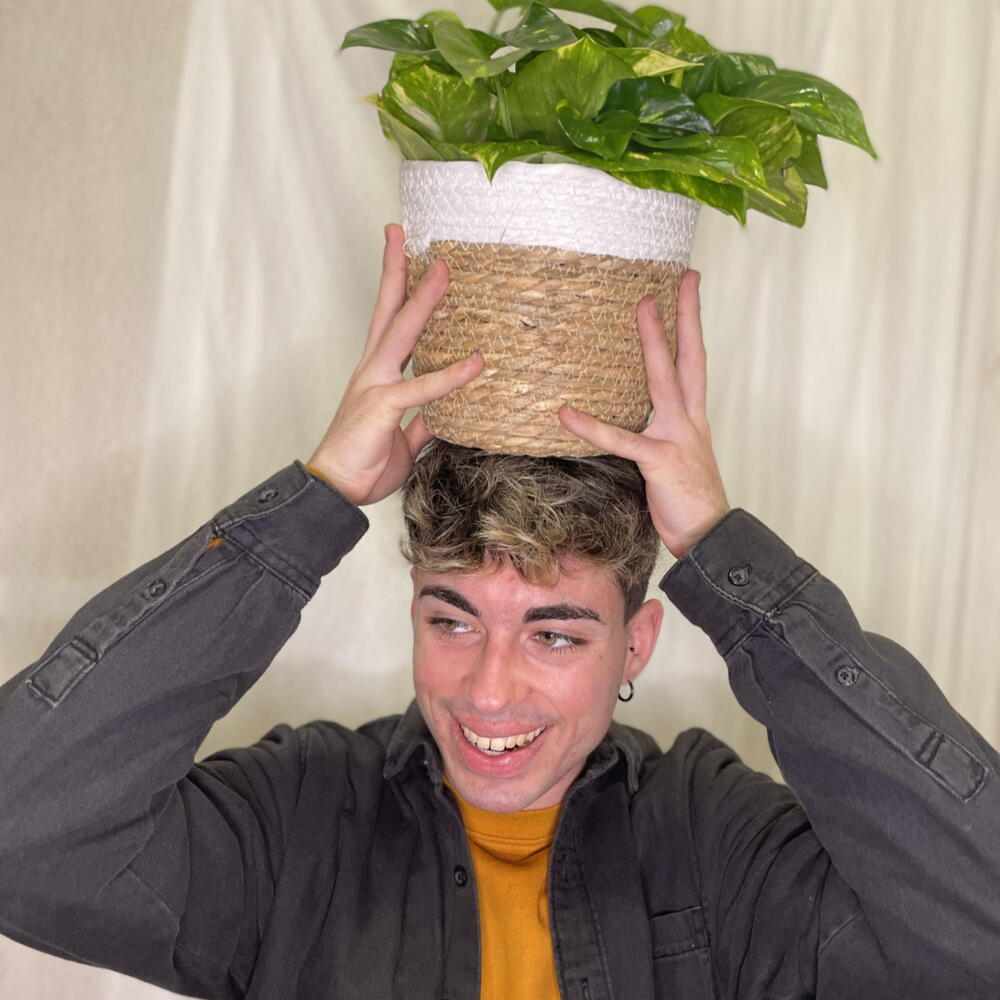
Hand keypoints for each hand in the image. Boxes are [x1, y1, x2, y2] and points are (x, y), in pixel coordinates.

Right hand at [308, 223, 482, 505]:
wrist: (335, 490)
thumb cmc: (363, 463)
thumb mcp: (402, 438)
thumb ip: (422, 422)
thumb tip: (440, 418)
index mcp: (376, 374)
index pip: (387, 321)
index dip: (396, 287)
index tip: (403, 254)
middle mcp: (372, 370)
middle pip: (386, 309)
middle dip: (396, 268)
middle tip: (401, 231)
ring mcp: (374, 385)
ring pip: (401, 333)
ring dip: (423, 301)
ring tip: (444, 270)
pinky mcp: (383, 407)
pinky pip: (422, 388)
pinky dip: (451, 376)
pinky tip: (477, 362)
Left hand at [557, 271, 729, 557]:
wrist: (710, 538)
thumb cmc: (689, 502)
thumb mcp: (675, 460)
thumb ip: (655, 434)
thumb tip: (629, 420)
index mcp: (693, 419)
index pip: (693, 363)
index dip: (692, 326)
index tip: (689, 290)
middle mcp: (690, 420)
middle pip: (688, 357)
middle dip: (683, 317)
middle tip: (677, 280)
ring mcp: (677, 437)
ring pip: (663, 379)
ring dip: (652, 342)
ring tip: (640, 308)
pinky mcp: (660, 460)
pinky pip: (622, 439)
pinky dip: (591, 427)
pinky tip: (565, 414)